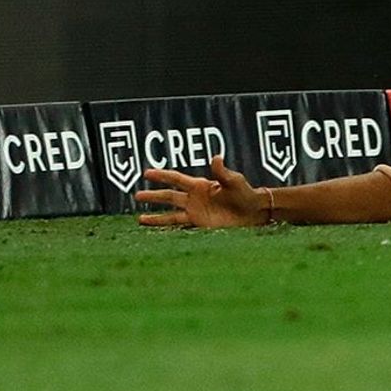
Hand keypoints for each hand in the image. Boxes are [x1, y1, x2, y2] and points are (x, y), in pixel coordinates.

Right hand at [135, 155, 271, 227]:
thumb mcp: (234, 181)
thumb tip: (216, 157)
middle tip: (136, 195)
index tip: (146, 173)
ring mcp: (196, 212)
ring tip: (139, 219)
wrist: (254, 212)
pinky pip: (181, 227)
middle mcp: (195, 199)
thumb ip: (222, 172)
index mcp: (200, 186)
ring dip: (156, 217)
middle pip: (169, 196)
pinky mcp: (201, 225)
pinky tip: (159, 233)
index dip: (161, 175)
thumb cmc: (246, 194)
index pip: (176, 179)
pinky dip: (170, 229)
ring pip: (171, 214)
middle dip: (153, 196)